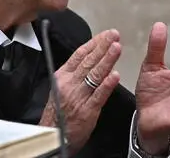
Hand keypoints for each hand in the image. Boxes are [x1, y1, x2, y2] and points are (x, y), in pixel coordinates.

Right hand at [39, 29, 121, 153]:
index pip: (79, 54)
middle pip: (88, 61)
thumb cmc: (57, 113)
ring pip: (95, 74)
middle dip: (103, 46)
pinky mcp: (87, 111)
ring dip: (107, 60)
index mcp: (62, 76)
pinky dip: (107, 85)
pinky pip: (99, 95)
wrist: (51, 135)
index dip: (94, 43)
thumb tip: (88, 60)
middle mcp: (69, 83)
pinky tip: (115, 75)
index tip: (105, 35)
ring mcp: (78, 96)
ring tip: (117, 48)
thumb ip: (73, 74)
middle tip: (114, 35)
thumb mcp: (59, 88)